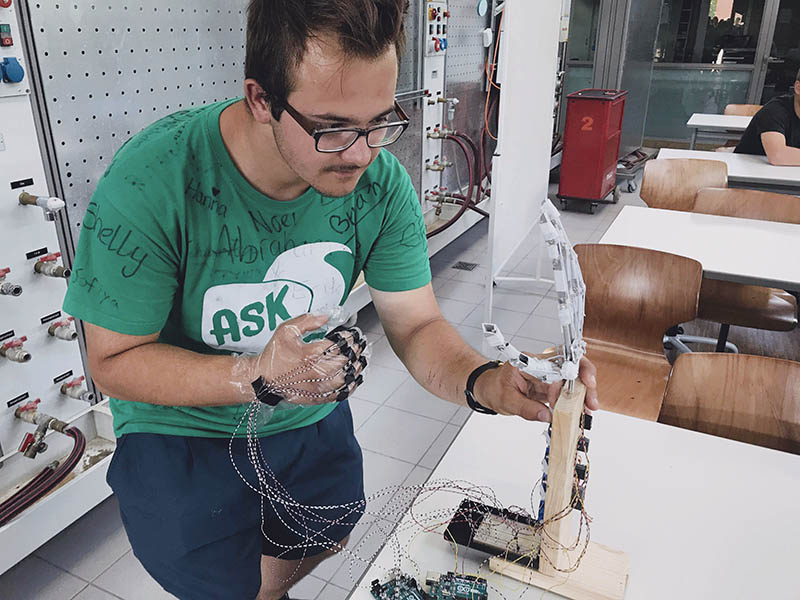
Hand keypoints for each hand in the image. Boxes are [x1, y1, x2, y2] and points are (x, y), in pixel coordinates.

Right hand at [241, 313, 368, 405]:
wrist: (263, 378)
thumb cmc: (274, 355)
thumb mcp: (286, 330)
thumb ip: (307, 321)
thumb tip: (325, 317)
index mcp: (310, 353)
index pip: (339, 343)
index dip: (350, 337)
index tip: (353, 334)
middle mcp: (316, 371)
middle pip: (346, 360)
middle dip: (356, 350)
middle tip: (361, 345)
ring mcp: (317, 386)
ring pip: (346, 378)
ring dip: (357, 368)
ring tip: (362, 360)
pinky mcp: (316, 397)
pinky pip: (339, 394)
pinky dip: (351, 386)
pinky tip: (356, 379)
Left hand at [473, 357, 597, 421]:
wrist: (489, 388)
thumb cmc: (494, 389)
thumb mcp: (506, 401)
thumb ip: (526, 408)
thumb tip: (547, 416)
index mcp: (528, 363)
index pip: (553, 367)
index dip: (562, 384)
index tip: (565, 400)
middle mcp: (541, 364)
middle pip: (570, 365)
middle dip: (585, 381)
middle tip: (591, 401)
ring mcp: (547, 374)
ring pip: (573, 377)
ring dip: (584, 392)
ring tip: (589, 409)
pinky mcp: (550, 384)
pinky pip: (567, 389)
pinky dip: (576, 399)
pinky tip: (581, 410)